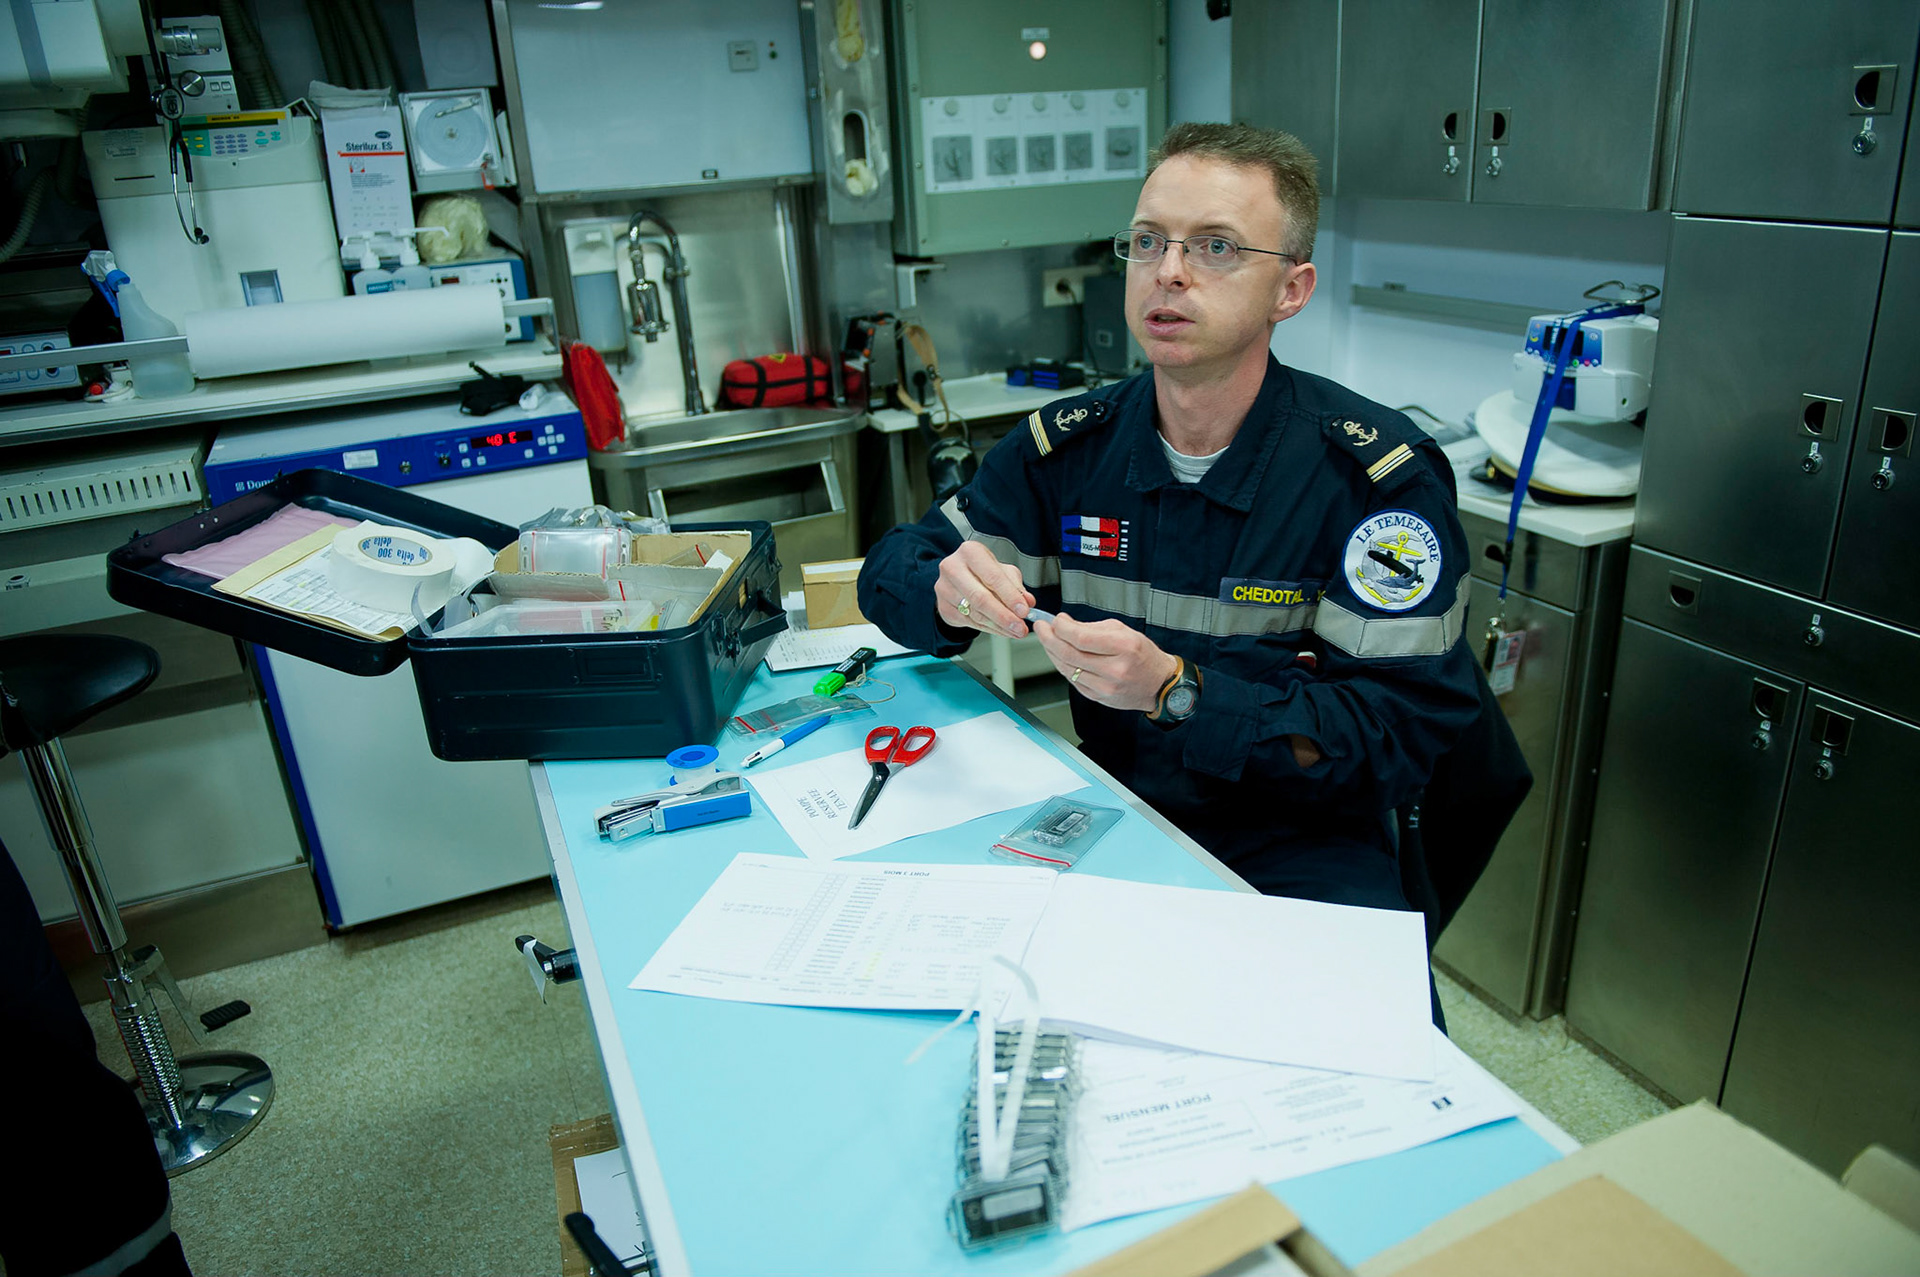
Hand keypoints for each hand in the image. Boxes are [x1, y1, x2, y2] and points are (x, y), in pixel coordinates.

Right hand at [935, 541, 1034, 637]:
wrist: (957, 578)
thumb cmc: (983, 571)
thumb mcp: (1002, 571)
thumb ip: (1016, 586)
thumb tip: (1028, 601)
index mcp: (970, 552)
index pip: (993, 577)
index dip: (1010, 596)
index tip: (1024, 610)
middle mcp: (953, 568)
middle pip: (981, 598)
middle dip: (1004, 616)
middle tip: (1020, 627)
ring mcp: (945, 588)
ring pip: (976, 613)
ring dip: (999, 626)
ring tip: (1015, 630)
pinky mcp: (943, 607)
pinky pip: (970, 622)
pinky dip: (990, 629)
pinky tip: (1002, 630)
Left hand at [1033, 612, 1178, 712]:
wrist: (1159, 684)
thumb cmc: (1143, 655)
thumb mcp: (1123, 631)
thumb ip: (1092, 627)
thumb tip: (1065, 624)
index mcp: (1123, 646)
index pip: (1081, 638)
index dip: (1061, 628)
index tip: (1055, 620)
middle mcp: (1114, 669)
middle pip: (1069, 654)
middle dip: (1049, 638)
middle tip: (1042, 628)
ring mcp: (1106, 686)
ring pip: (1067, 669)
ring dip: (1052, 653)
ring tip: (1048, 640)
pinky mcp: (1099, 697)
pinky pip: (1072, 680)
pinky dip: (1062, 666)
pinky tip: (1060, 656)